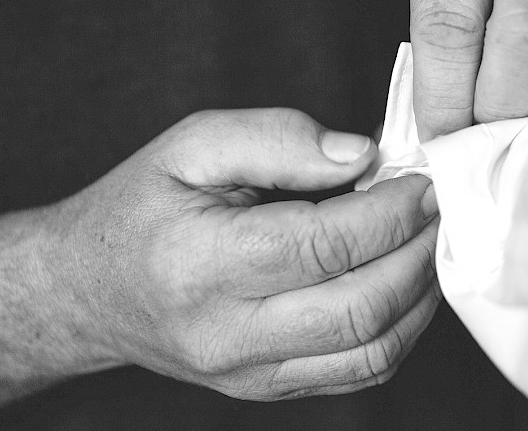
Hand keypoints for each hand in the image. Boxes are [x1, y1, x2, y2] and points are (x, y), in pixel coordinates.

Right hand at [57, 108, 439, 399]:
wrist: (88, 291)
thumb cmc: (143, 209)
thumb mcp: (192, 145)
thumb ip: (277, 137)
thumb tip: (362, 154)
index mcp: (201, 263)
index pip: (326, 244)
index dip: (392, 210)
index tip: (422, 179)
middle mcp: (227, 333)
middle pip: (361, 308)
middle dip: (419, 253)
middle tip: (439, 207)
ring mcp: (249, 374)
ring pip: (372, 352)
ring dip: (421, 295)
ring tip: (428, 241)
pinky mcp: (268, 389)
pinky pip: (359, 372)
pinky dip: (401, 327)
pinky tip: (405, 281)